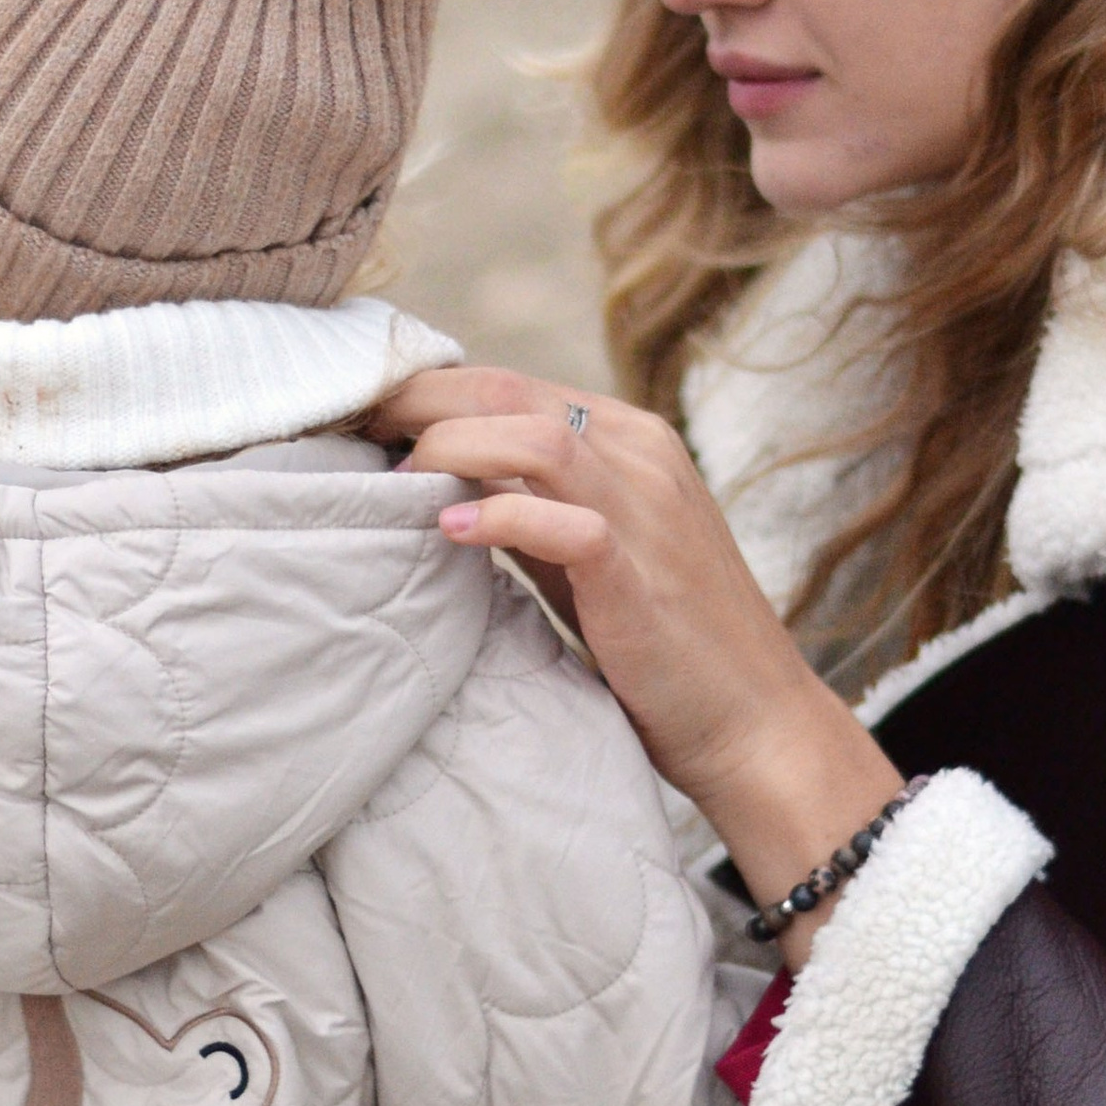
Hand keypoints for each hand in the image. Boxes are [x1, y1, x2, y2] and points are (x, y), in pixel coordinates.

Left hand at [370, 367, 903, 950]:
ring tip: (396, 488)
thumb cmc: (665, 644)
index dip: (425, 393)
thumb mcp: (589, 554)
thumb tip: (436, 482)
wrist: (755, 723)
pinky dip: (498, 518)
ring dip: (449, 451)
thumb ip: (530, 508)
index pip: (508, 382)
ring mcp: (646, 509)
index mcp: (629, 439)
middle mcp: (641, 455)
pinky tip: (449, 535)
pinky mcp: (640, 572)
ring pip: (532, 436)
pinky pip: (562, 521)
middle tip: (351, 435)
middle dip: (417, 405)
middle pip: (507, 391)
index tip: (362, 420)